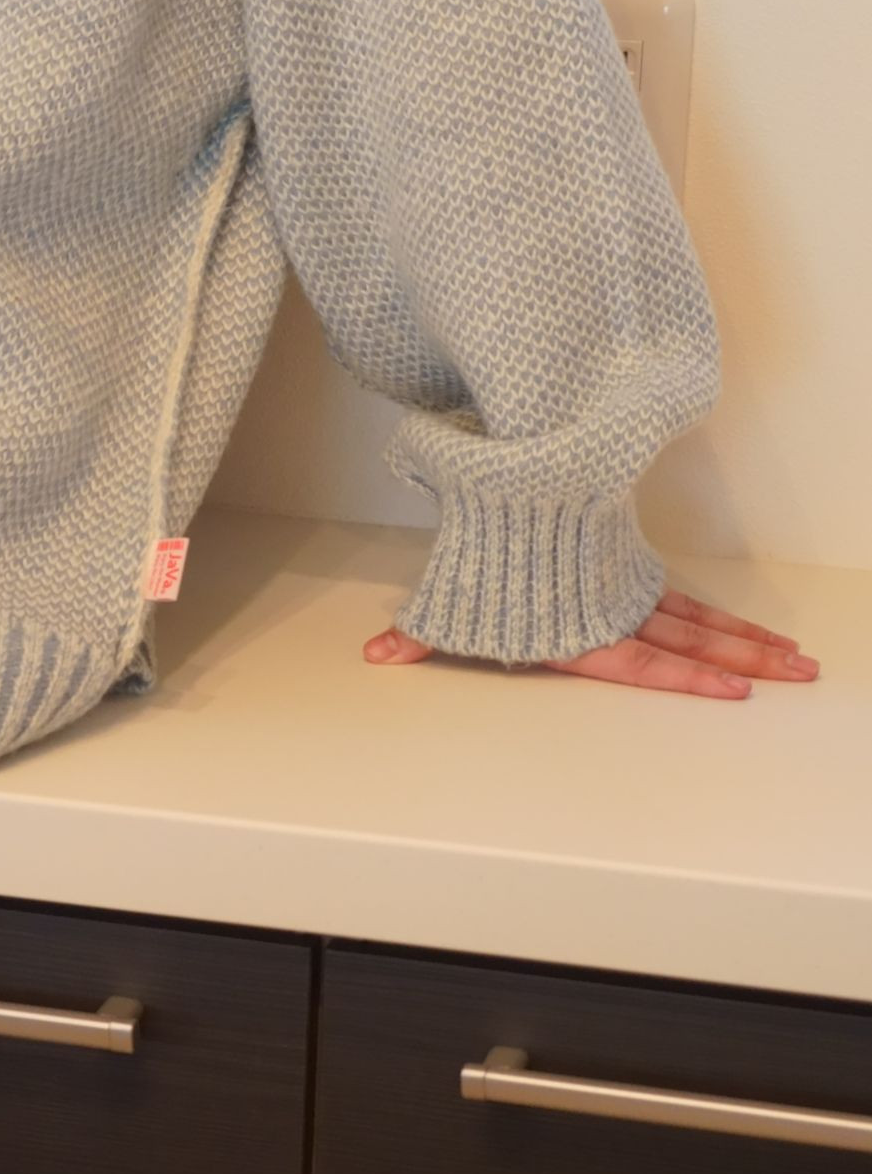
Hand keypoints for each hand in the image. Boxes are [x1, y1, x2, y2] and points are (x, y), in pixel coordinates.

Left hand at [365, 588, 820, 699]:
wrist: (509, 481)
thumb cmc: (484, 545)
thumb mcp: (450, 601)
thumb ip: (421, 634)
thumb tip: (374, 654)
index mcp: (580, 630)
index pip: (645, 663)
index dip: (689, 680)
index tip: (736, 692)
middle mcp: (614, 612)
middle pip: (693, 641)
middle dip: (745, 660)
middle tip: (800, 672)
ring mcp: (626, 588)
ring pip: (700, 619)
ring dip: (747, 640)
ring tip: (794, 657)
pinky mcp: (627, 567)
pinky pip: (685, 597)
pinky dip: (719, 617)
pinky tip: (752, 632)